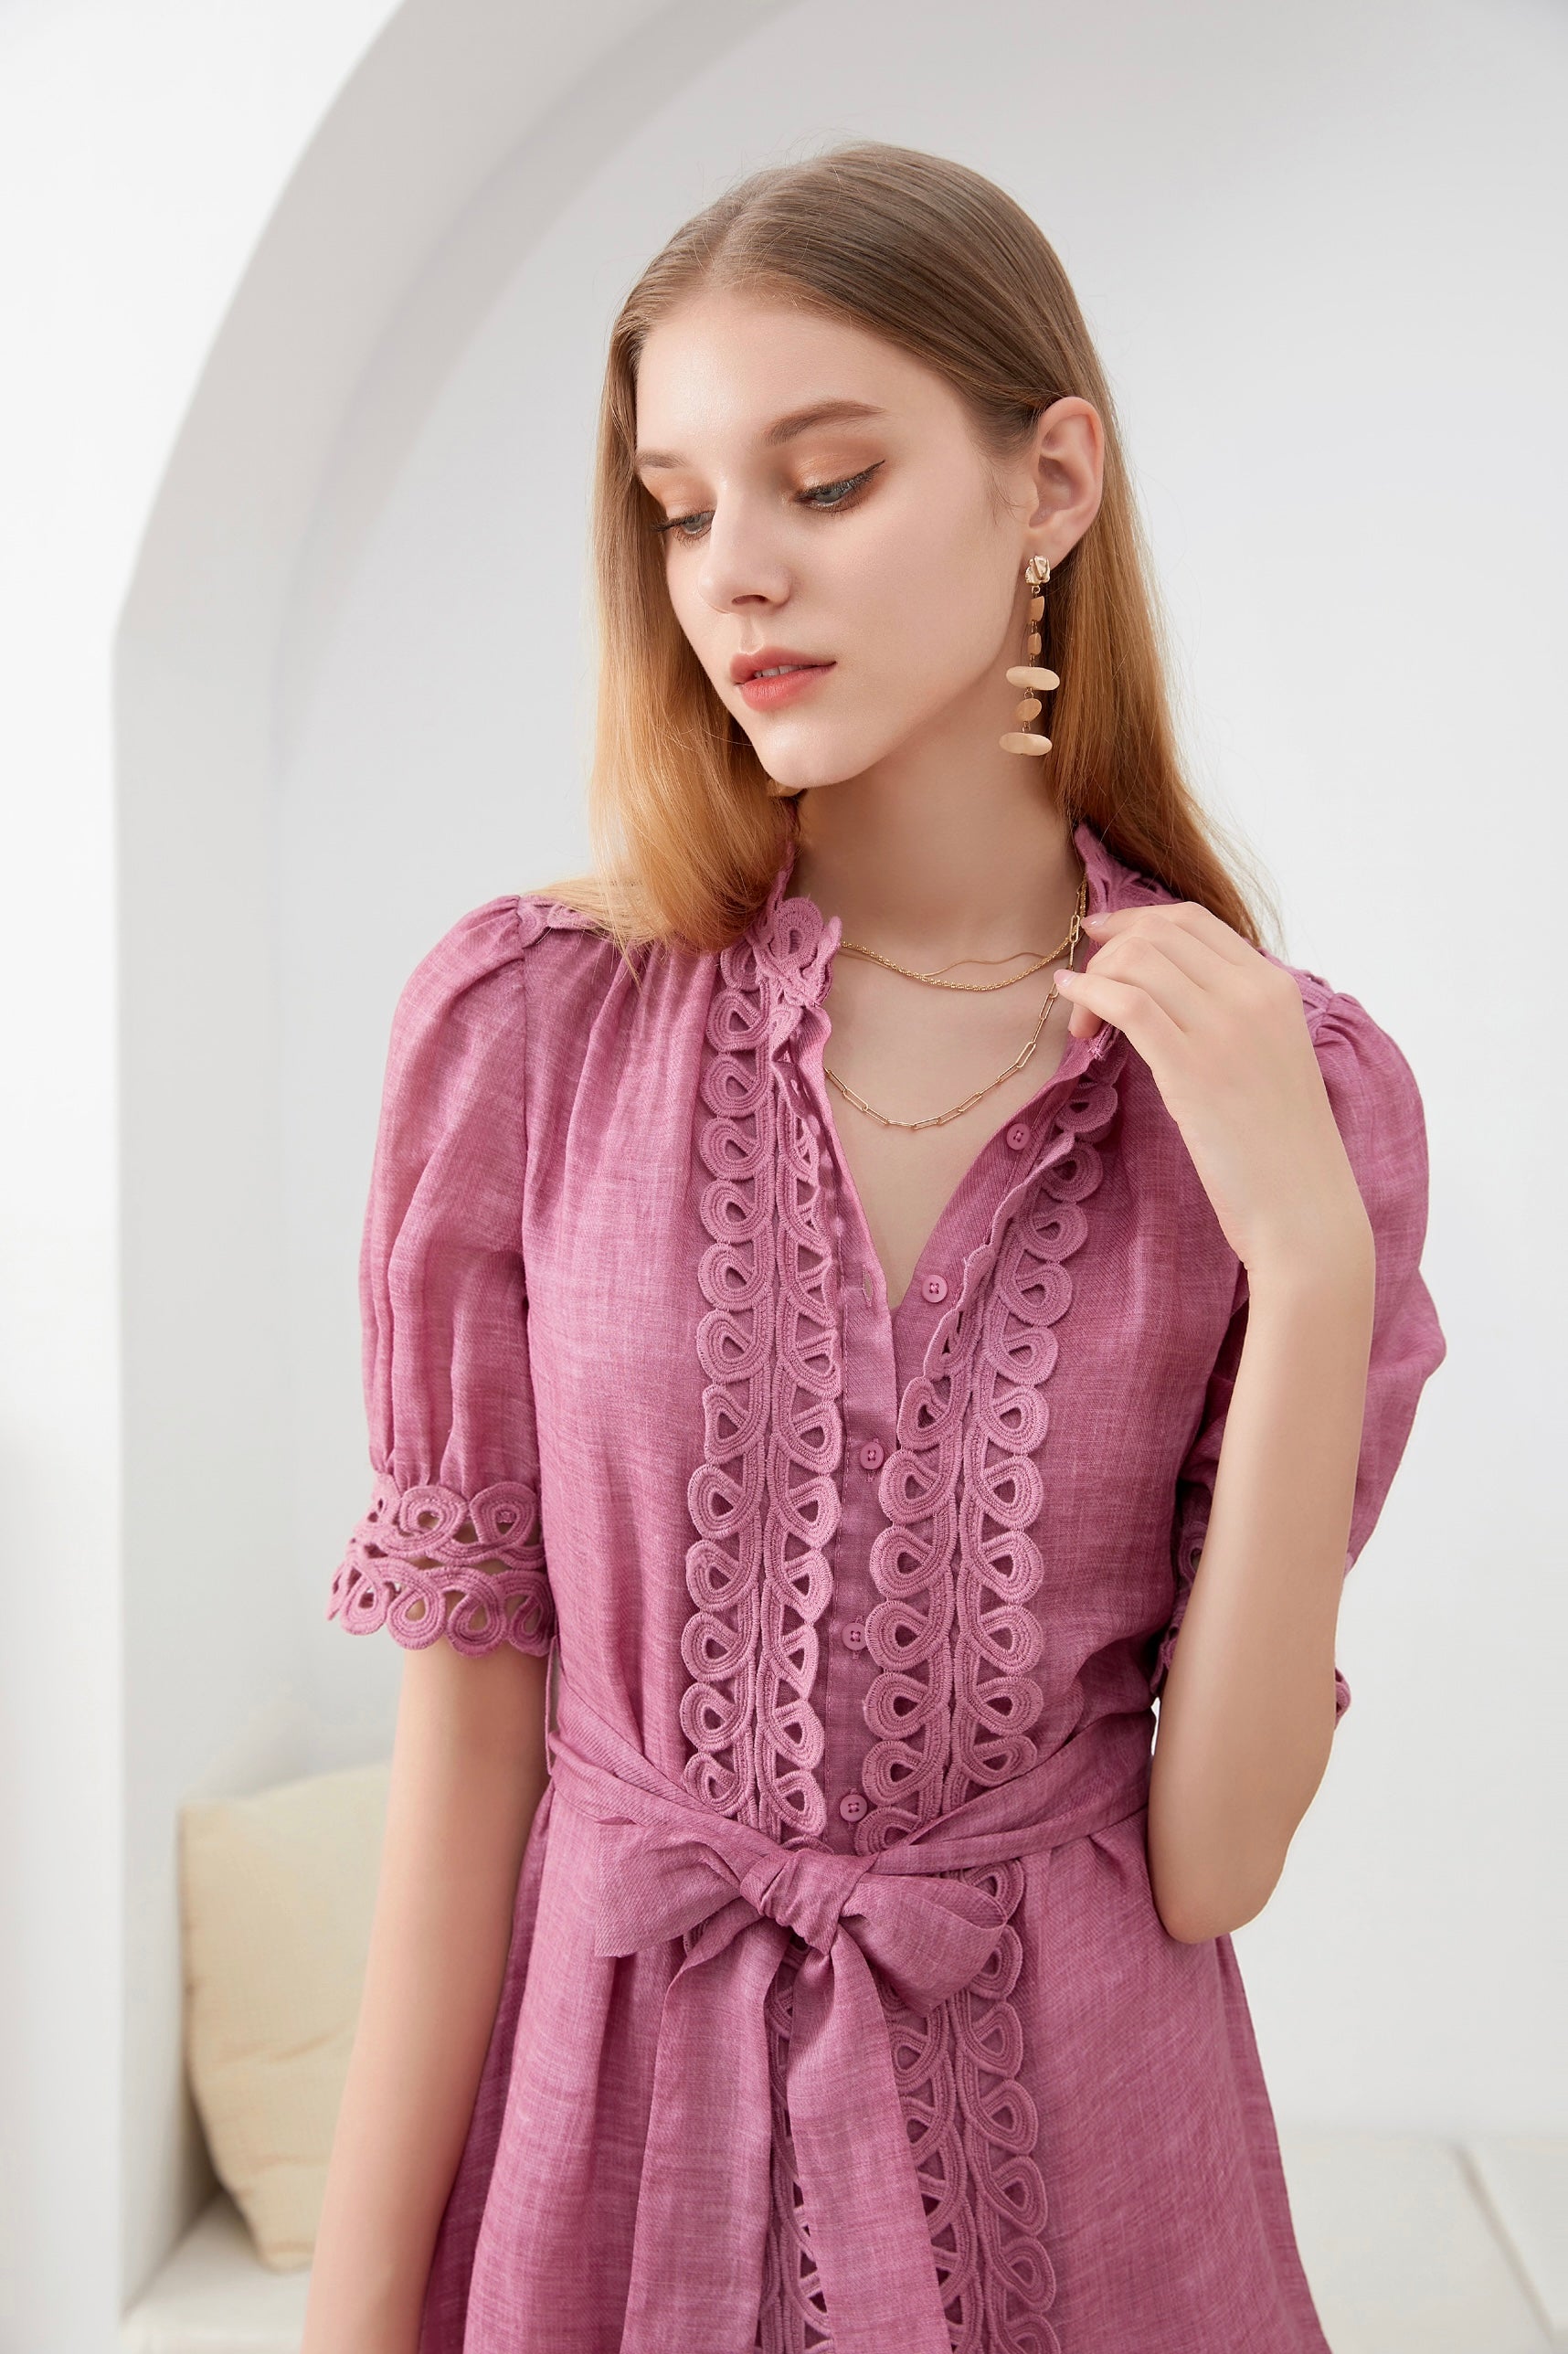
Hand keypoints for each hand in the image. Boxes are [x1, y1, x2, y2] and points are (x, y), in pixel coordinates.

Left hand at [1055, 903, 1372, 1280]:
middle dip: (1109, 949)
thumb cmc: (1281, 1147)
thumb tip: (1171, 996)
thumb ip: (1234, 1018)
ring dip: (1093, 979)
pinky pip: (1127, 1004)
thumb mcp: (1270, 1059)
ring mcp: (1224, 1029)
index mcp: (1274, 987)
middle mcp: (1253, 996)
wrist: (1304, 1207)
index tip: (1103, 939)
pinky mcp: (1192, 1069)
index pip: (1192, 921)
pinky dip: (1088, 996)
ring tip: (1080, 1022)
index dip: (1136, 921)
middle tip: (1084, 984)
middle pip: (1158, 932)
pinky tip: (1073, 1009)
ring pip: (1137, 961)